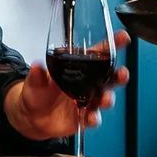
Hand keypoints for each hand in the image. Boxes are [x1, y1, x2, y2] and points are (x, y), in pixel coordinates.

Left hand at [7, 32, 130, 140]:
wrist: (33, 117)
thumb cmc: (38, 92)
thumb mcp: (35, 81)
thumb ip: (37, 76)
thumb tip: (36, 67)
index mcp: (78, 67)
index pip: (99, 53)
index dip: (112, 44)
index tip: (122, 38)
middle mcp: (87, 84)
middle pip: (109, 77)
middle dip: (119, 75)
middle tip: (122, 73)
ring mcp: (88, 101)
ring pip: (105, 98)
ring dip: (108, 98)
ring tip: (105, 99)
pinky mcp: (84, 117)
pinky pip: (93, 118)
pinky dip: (93, 118)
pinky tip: (91, 117)